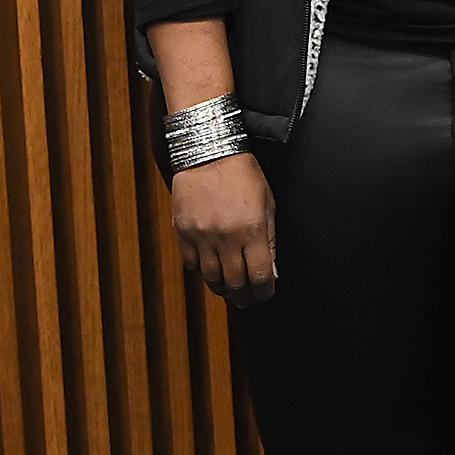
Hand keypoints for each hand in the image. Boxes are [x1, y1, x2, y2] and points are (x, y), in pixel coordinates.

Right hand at [170, 152, 277, 305]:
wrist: (209, 154)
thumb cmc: (243, 174)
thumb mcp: (268, 203)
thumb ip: (270, 239)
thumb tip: (271, 270)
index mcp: (252, 229)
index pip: (260, 275)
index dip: (265, 291)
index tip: (266, 295)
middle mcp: (226, 237)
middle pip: (235, 282)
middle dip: (244, 297)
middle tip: (248, 301)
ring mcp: (202, 237)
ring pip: (211, 278)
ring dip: (223, 289)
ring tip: (231, 292)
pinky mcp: (183, 233)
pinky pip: (192, 264)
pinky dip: (202, 273)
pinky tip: (211, 272)